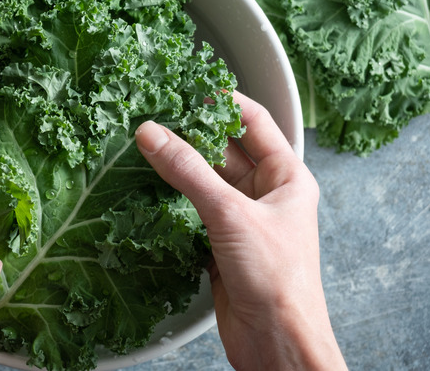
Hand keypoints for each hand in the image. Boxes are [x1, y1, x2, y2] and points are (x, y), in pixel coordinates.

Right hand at [135, 92, 345, 369]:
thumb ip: (188, 171)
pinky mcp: (219, 244)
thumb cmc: (279, 280)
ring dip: (176, 168)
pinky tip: (147, 191)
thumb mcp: (230, 213)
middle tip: (153, 117)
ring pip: (203, 181)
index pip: (253, 121)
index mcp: (286, 177)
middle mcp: (265, 195)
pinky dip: (170, 201)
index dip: (222, 100)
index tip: (187, 87)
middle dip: (189, 134)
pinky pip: (191, 211)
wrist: (276, 342)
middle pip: (222, 150)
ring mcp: (241, 220)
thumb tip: (153, 134)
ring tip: (142, 148)